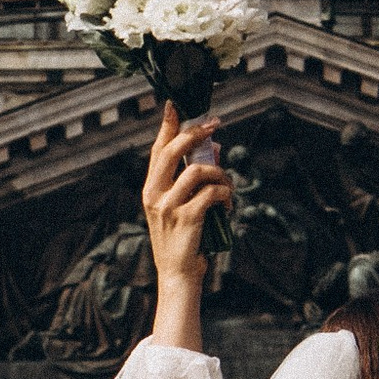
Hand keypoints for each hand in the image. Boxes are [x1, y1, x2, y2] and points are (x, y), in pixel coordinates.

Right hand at [139, 106, 229, 351]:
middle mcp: (154, 194)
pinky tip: (228, 205)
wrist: (179, 275)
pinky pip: (212, 192)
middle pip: (173, 150)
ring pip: (199, 171)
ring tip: (228, 187)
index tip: (176, 104)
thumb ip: (190, 181)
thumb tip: (211, 151)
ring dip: (221, 174)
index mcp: (150, 188)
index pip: (157, 148)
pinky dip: (226, 194)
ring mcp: (168, 206)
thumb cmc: (183, 239)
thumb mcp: (180, 207)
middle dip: (197, 133)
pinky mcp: (186, 218)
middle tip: (216, 125)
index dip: (167, 124)